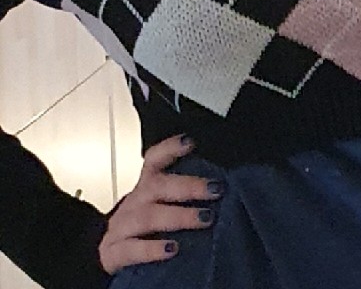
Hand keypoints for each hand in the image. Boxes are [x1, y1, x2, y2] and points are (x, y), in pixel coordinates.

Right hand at [98, 135, 222, 274]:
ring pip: (148, 216)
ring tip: (204, 218)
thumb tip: (220, 188)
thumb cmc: (142, 226)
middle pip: (158, 186)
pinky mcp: (114, 253)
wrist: (102, 256)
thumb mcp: (158, 204)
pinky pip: (131, 249)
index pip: (154, 160)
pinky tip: (172, 249)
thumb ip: (182, 195)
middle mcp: (135, 201)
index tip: (189, 142)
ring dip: (179, 216)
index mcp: (147, 186)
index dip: (170, 148)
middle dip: (189, 186)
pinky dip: (152, 249)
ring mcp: (122, 226)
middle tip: (216, 189)